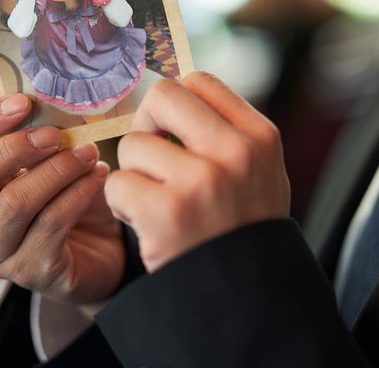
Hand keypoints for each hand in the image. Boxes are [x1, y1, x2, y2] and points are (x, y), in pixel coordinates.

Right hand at [0, 95, 124, 304]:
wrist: (102, 253)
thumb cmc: (71, 200)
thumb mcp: (50, 167)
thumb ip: (42, 140)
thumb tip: (53, 97)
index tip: (24, 101)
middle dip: (15, 148)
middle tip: (56, 134)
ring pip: (16, 202)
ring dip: (58, 169)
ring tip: (90, 153)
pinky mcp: (33, 272)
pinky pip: (53, 223)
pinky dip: (80, 192)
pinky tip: (100, 176)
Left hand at [105, 72, 289, 271]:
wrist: (250, 296)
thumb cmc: (244, 226)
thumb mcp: (258, 170)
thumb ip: (226, 131)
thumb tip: (173, 97)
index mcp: (259, 135)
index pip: (200, 81)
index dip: (175, 102)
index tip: (170, 129)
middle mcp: (236, 151)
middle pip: (162, 96)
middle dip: (147, 124)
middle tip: (152, 155)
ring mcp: (203, 181)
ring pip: (133, 145)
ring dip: (134, 174)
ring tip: (155, 201)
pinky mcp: (169, 213)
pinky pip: (118, 184)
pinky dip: (123, 204)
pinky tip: (146, 222)